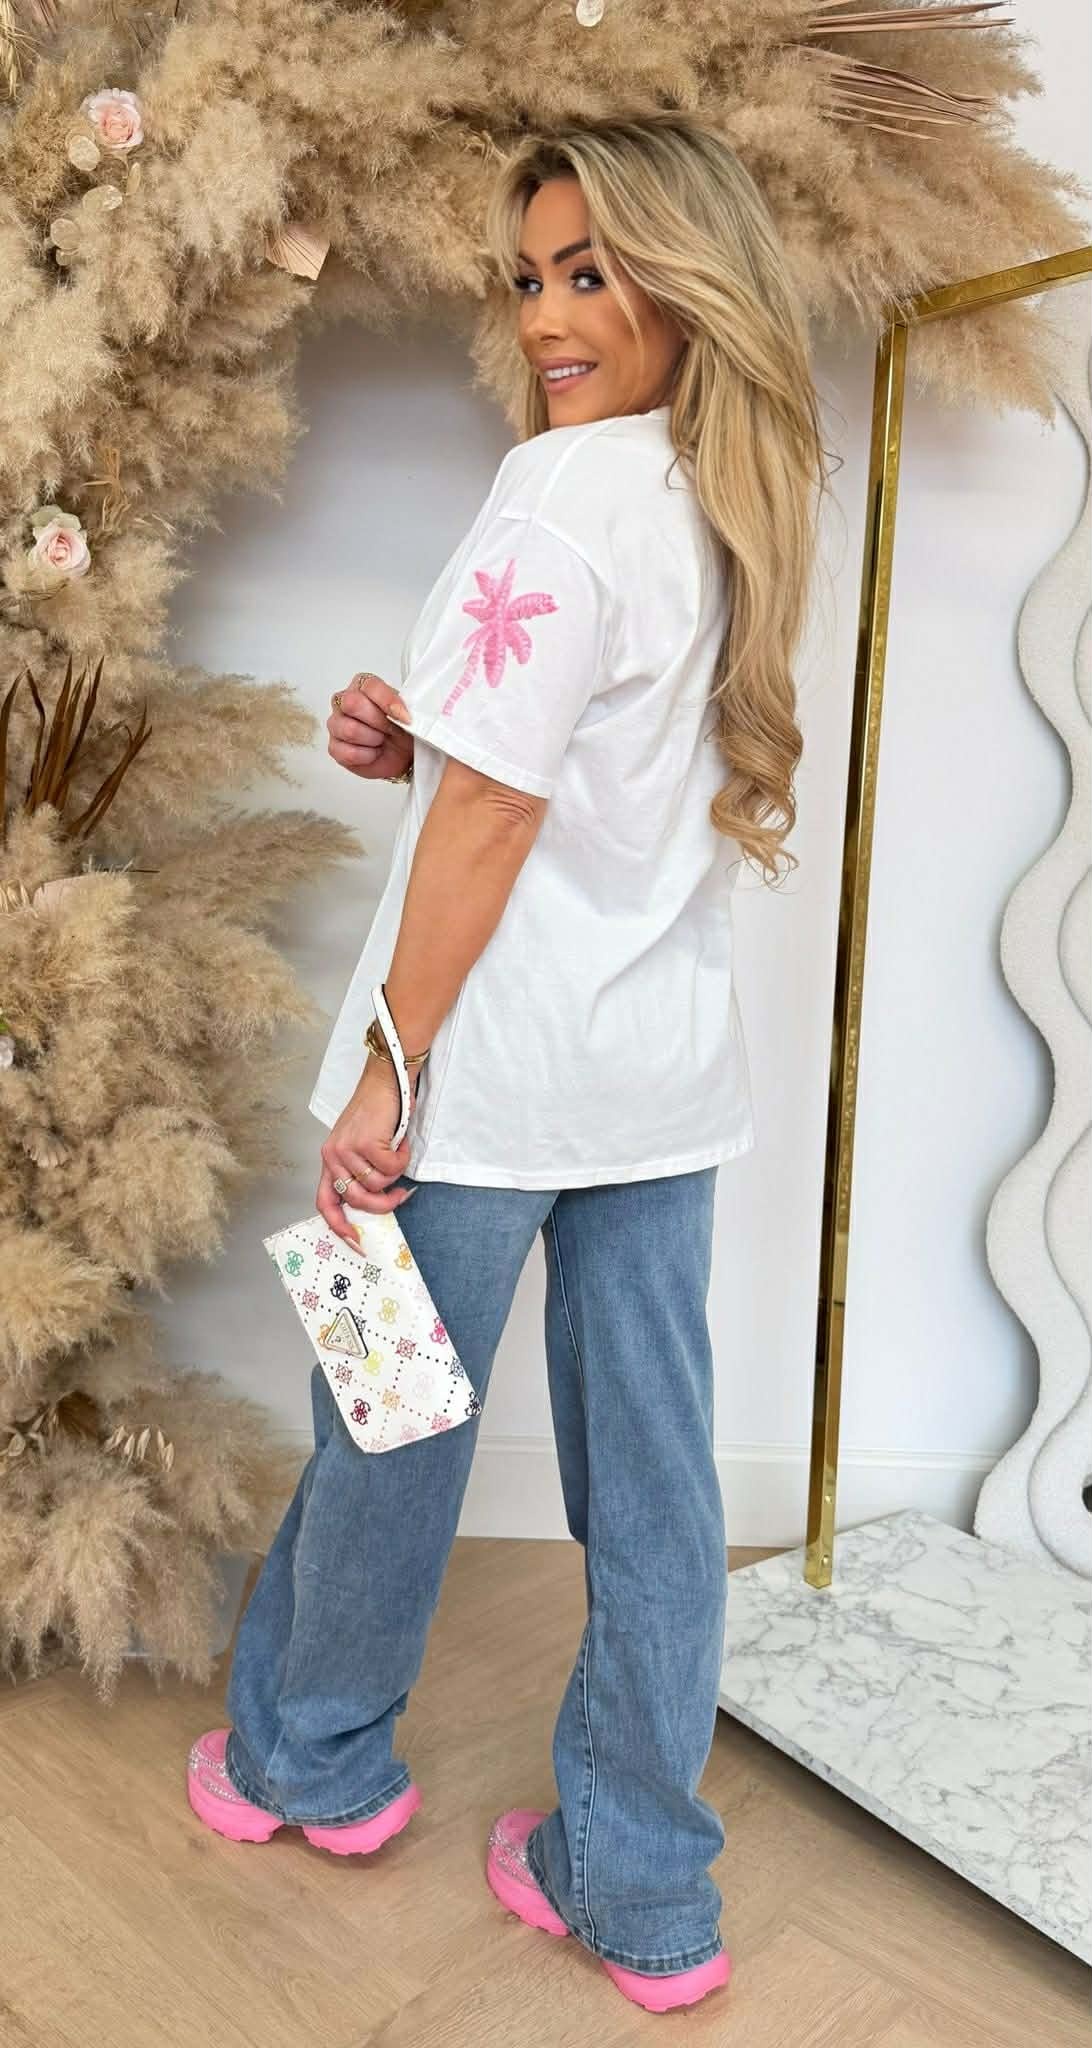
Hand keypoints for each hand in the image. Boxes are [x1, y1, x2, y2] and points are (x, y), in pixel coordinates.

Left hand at [317, 1056, 417, 1242]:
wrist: (384, 1082)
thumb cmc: (376, 1114)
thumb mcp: (358, 1146)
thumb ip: (359, 1172)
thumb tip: (377, 1203)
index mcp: (329, 1161)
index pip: (325, 1202)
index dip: (339, 1226)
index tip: (356, 1241)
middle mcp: (332, 1156)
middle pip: (357, 1200)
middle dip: (384, 1204)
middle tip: (401, 1196)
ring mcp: (347, 1149)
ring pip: (377, 1184)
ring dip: (395, 1172)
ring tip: (397, 1152)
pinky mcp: (365, 1142)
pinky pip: (391, 1168)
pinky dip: (402, 1158)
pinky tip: (399, 1142)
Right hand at [328, 671, 413, 781]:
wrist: (402, 755)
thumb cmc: (401, 729)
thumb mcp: (408, 712)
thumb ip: (404, 705)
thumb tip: (403, 711)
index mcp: (362, 685)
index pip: (369, 685)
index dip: (388, 701)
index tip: (404, 716)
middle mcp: (344, 701)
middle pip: (352, 703)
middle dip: (379, 721)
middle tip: (392, 729)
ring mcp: (336, 724)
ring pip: (350, 729)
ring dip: (374, 739)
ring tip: (382, 740)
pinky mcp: (334, 748)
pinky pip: (349, 752)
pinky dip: (368, 756)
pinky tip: (373, 752)